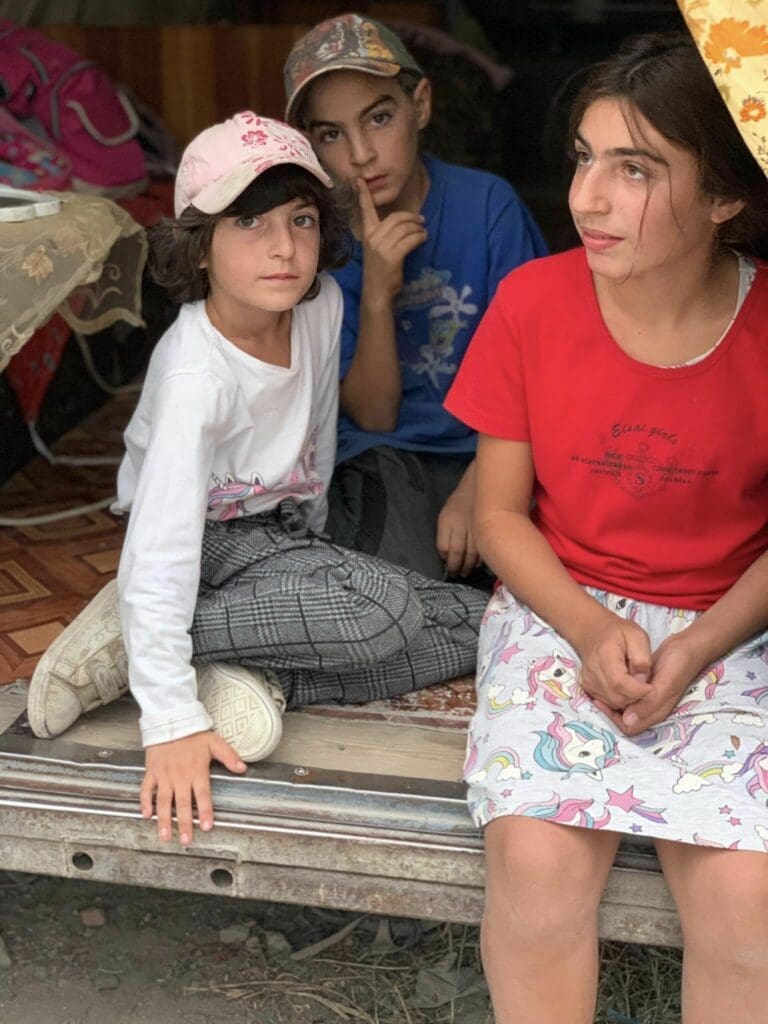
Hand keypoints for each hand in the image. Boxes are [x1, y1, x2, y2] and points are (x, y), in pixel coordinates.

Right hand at [140, 731, 245, 845]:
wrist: (170, 721)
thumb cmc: (193, 734)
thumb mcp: (215, 742)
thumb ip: (229, 756)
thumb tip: (243, 768)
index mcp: (197, 770)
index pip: (202, 795)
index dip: (205, 811)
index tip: (207, 827)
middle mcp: (180, 776)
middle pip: (182, 803)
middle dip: (184, 824)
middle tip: (186, 841)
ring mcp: (164, 775)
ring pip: (163, 801)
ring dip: (164, 819)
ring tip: (165, 836)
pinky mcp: (152, 772)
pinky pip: (147, 789)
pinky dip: (145, 802)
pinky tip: (146, 815)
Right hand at [357, 177, 426, 300]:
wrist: (377, 291)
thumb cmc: (379, 270)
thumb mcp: (377, 249)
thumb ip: (385, 235)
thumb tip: (404, 223)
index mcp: (367, 234)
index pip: (365, 210)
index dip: (364, 195)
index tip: (359, 180)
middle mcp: (372, 238)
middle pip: (396, 218)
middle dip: (412, 217)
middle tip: (421, 221)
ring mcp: (382, 247)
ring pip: (405, 228)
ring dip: (418, 228)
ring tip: (423, 232)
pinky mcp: (392, 256)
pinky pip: (410, 240)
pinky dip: (420, 237)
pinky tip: (423, 239)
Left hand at [437, 484, 479, 576]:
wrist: (482, 482)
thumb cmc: (461, 501)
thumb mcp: (446, 513)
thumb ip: (445, 533)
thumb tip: (445, 554)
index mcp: (447, 520)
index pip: (443, 546)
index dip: (445, 558)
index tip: (446, 564)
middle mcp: (461, 525)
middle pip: (457, 553)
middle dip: (456, 567)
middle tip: (456, 575)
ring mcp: (476, 527)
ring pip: (471, 554)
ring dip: (468, 566)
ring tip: (466, 573)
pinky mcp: (489, 529)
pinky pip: (485, 548)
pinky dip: (481, 559)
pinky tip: (479, 564)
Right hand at [576, 615, 651, 711]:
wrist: (593, 632)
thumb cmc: (618, 632)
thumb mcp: (637, 636)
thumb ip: (642, 658)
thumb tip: (642, 681)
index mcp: (605, 655)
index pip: (619, 682)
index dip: (637, 691)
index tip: (652, 689)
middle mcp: (592, 671)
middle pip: (617, 697)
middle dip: (636, 697)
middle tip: (646, 686)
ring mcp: (588, 681)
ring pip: (613, 703)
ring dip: (629, 700)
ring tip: (637, 685)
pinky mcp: (588, 688)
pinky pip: (608, 702)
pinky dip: (621, 699)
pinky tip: (627, 687)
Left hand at [595, 632, 705, 735]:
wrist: (686, 648)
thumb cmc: (678, 664)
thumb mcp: (666, 683)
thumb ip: (649, 703)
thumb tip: (628, 721)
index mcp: (656, 712)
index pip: (629, 727)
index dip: (613, 718)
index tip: (601, 701)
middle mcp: (650, 709)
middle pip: (624, 719)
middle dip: (610, 710)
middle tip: (597, 695)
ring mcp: (647, 699)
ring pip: (624, 708)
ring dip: (612, 701)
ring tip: (600, 688)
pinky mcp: (643, 689)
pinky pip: (626, 696)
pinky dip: (617, 691)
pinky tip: (609, 681)